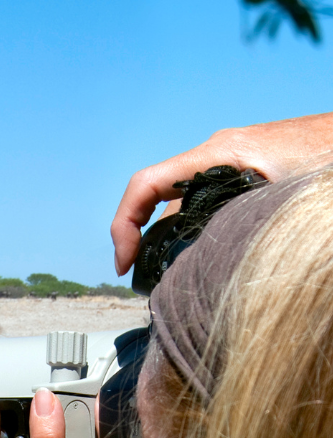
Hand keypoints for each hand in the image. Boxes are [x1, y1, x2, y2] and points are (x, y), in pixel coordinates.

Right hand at [111, 112, 332, 275]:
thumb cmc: (331, 153)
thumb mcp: (283, 195)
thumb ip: (243, 218)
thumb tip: (210, 258)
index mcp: (219, 154)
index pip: (146, 185)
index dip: (124, 225)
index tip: (125, 263)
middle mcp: (217, 155)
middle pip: (162, 203)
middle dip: (147, 244)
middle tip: (148, 284)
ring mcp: (230, 163)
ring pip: (184, 206)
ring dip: (174, 242)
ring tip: (177, 279)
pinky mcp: (244, 173)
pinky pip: (205, 204)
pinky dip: (196, 233)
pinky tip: (206, 259)